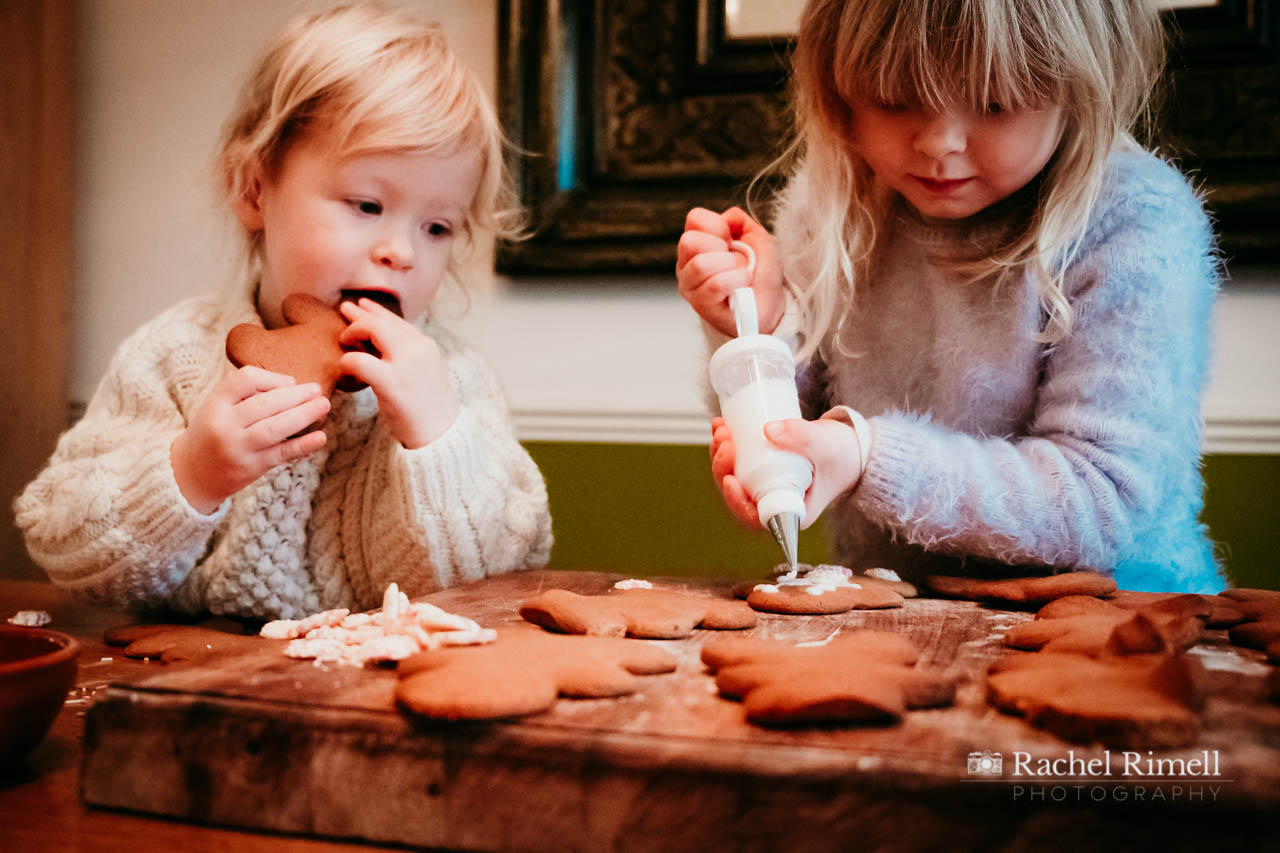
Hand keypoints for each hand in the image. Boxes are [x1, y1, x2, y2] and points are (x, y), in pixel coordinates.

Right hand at [171, 366, 330, 513]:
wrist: (189, 474)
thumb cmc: (212, 433)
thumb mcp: (217, 408)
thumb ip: (245, 395)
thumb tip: (292, 385)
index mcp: (215, 404)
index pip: (245, 380)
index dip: (272, 378)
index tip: (291, 382)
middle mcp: (225, 425)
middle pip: (265, 404)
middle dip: (296, 395)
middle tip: (317, 389)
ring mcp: (238, 448)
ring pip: (276, 428)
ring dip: (304, 415)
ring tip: (323, 405)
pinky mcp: (251, 468)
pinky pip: (282, 454)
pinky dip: (303, 445)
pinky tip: (321, 437)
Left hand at [338, 297, 457, 447]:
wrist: (441, 434)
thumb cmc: (427, 408)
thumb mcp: (423, 372)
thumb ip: (407, 355)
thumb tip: (381, 345)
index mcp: (426, 346)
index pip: (398, 321)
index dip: (377, 310)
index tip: (363, 305)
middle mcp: (418, 350)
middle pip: (383, 321)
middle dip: (360, 314)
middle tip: (344, 310)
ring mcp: (406, 365)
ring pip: (373, 330)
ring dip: (353, 331)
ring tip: (343, 339)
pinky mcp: (392, 383)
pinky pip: (360, 361)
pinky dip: (348, 360)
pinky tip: (344, 366)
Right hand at [677, 207, 784, 335]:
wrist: (769, 306)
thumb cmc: (760, 273)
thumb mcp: (757, 238)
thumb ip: (740, 221)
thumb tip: (726, 217)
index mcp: (697, 242)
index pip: (694, 218)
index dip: (718, 225)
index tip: (731, 240)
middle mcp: (687, 262)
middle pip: (689, 241)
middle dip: (719, 247)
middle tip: (733, 260)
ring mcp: (690, 285)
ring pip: (700, 265)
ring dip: (729, 266)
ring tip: (740, 273)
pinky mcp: (700, 304)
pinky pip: (713, 285)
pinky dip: (735, 281)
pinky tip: (743, 283)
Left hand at [709, 415, 865, 529]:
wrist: (851, 447)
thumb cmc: (844, 456)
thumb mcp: (826, 446)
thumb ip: (802, 436)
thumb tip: (768, 429)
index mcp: (789, 514)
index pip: (754, 517)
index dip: (736, 501)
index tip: (730, 478)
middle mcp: (772, 503)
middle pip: (737, 492)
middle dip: (723, 467)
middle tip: (726, 441)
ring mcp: (765, 486)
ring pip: (732, 475)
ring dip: (720, 454)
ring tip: (722, 430)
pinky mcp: (761, 468)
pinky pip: (737, 461)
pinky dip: (726, 444)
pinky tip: (719, 425)